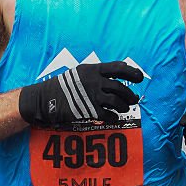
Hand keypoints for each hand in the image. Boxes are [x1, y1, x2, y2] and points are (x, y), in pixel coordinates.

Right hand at [18, 61, 142, 125]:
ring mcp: (91, 96)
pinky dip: (113, 117)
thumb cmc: (63, 85)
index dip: (132, 72)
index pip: (119, 68)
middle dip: (130, 95)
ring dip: (124, 106)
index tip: (139, 78)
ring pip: (117, 102)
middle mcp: (94, 81)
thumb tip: (119, 70)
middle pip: (120, 87)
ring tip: (124, 109)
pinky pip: (107, 115)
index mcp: (93, 69)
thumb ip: (98, 73)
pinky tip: (113, 118)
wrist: (45, 99)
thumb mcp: (80, 72)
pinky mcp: (88, 110)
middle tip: (133, 99)